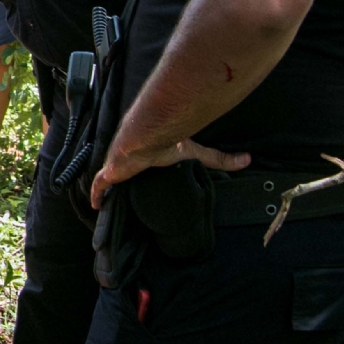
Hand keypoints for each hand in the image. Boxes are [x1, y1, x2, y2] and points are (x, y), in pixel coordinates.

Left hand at [89, 137, 250, 209]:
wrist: (148, 136)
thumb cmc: (168, 142)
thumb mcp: (196, 154)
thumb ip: (218, 159)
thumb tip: (246, 160)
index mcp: (146, 157)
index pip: (140, 166)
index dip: (138, 173)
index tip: (139, 185)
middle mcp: (129, 162)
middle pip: (123, 175)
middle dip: (121, 184)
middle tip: (123, 200)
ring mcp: (117, 167)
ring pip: (109, 181)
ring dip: (108, 191)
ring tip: (108, 207)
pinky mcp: (109, 172)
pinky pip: (99, 186)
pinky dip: (97, 195)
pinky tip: (96, 206)